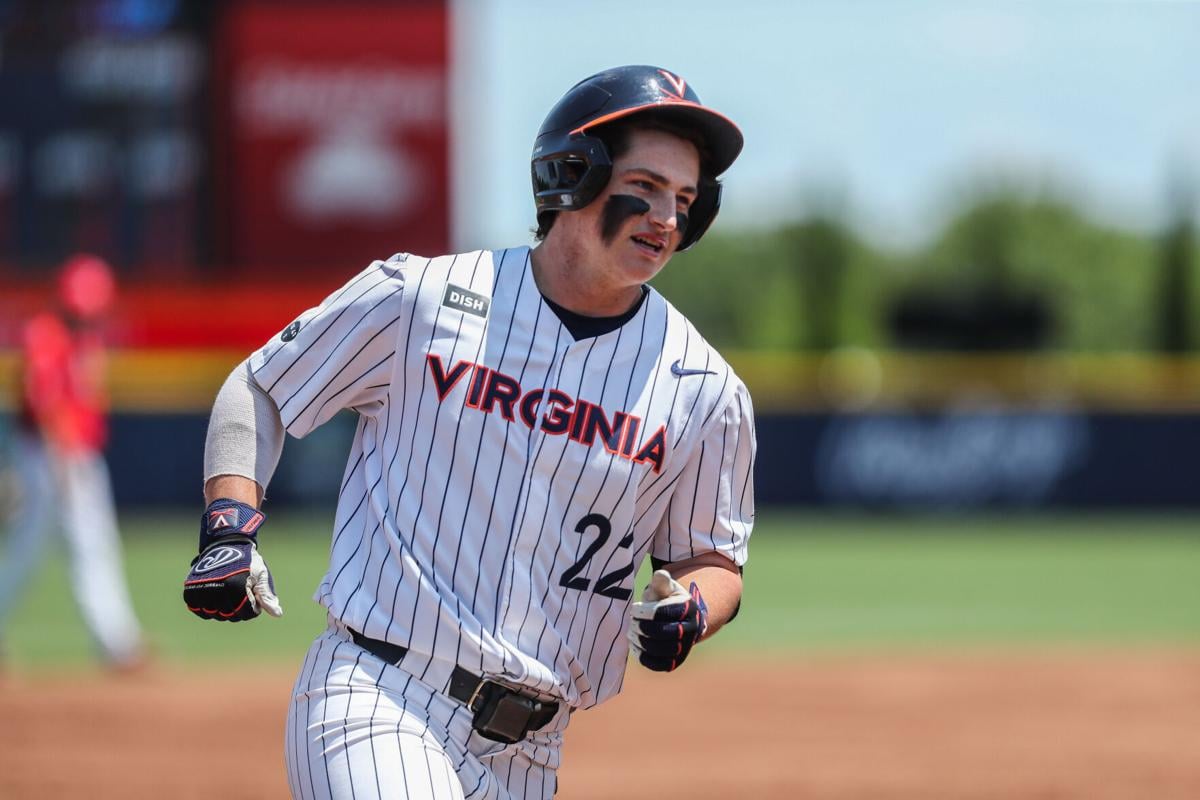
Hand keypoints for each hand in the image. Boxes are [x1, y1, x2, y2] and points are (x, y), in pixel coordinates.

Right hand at [183, 499, 282, 621]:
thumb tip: (278, 614)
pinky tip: (213, 597)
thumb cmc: (248, 561)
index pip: (247, 614)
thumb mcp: (261, 575)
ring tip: (226, 592)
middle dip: (238, 608)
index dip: (253, 606)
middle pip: (230, 616)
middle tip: (239, 591)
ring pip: (214, 615)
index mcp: (237, 587)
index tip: (251, 592)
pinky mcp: (191, 589)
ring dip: (221, 609)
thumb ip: (266, 596)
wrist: (225, 544)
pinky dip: (205, 607)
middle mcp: (218, 590)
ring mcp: (202, 590)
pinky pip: (198, 609)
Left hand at [627, 569, 707, 671]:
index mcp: (689, 608)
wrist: (676, 619)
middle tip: (631, 622)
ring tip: (631, 632)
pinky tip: (634, 645)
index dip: (646, 612)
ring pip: (662, 650)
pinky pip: (659, 665)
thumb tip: (661, 573)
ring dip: (641, 642)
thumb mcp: (664, 587)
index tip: (634, 609)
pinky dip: (644, 657)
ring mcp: (685, 648)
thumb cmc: (665, 599)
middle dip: (643, 628)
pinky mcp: (675, 662)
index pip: (665, 612)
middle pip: (665, 633)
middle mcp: (692, 630)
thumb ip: (661, 581)